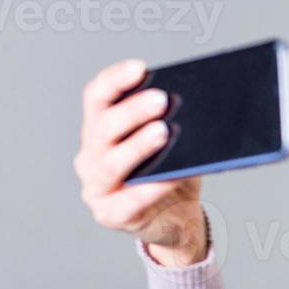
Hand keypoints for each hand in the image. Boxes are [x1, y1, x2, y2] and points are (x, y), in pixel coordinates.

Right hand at [74, 58, 207, 266]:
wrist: (177, 220)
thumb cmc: (171, 175)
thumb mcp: (171, 145)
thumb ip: (171, 124)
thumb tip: (197, 101)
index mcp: (100, 131)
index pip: (97, 97)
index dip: (115, 80)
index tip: (140, 68)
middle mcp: (90, 157)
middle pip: (104, 128)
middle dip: (132, 111)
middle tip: (161, 99)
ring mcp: (96, 187)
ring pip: (112, 163)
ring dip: (138, 145)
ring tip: (163, 132)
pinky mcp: (110, 214)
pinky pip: (130, 200)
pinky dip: (152, 187)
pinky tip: (172, 176)